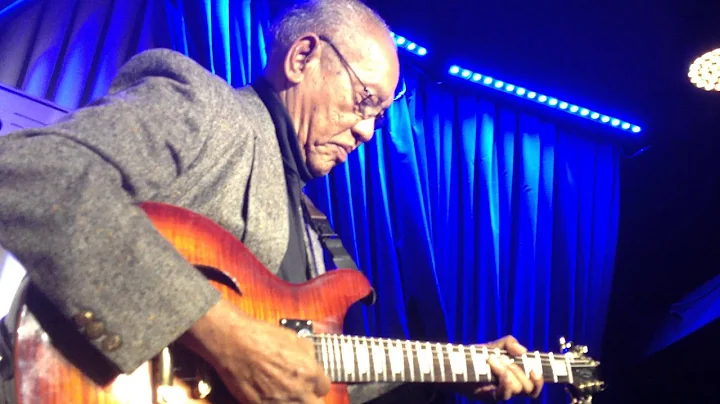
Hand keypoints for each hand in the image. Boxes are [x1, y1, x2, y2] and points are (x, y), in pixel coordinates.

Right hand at [178, 299, 330, 402]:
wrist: (234, 343)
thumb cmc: (260, 336)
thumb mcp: (293, 337)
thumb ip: (307, 353)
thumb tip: (311, 359)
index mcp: (309, 372)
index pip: (325, 387)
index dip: (317, 383)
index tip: (311, 381)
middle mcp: (298, 390)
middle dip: (310, 397)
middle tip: (302, 391)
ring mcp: (279, 401)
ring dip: (294, 401)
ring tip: (286, 394)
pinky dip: (276, 403)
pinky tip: (272, 396)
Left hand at [456, 335, 543, 401]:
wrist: (455, 362)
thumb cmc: (476, 355)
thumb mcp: (495, 345)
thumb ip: (510, 343)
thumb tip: (523, 351)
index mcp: (515, 377)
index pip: (535, 386)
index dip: (540, 381)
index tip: (535, 370)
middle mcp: (510, 387)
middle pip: (528, 387)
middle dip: (519, 371)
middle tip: (503, 358)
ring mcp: (500, 393)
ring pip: (517, 389)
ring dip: (508, 371)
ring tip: (493, 359)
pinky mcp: (489, 396)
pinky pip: (504, 394)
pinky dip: (505, 381)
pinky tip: (496, 369)